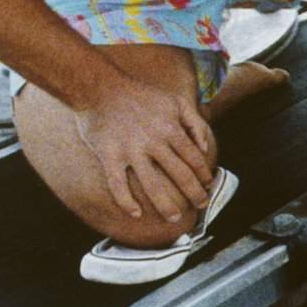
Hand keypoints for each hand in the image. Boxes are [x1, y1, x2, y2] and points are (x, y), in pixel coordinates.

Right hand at [74, 71, 215, 224]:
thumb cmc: (140, 95)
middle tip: (200, 206)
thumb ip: (195, 123)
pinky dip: (126, 201)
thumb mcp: (176, 101)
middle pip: (180, 175)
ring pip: (152, 185)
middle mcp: (154, 143)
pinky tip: (136, 213)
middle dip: (194, 194)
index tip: (208, 185)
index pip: (195, 159)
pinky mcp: (108, 155)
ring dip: (166, 205)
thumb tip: (205, 148)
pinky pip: (117, 184)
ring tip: (174, 219)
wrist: (99, 87)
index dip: (204, 175)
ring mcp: (130, 151)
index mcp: (171, 129)